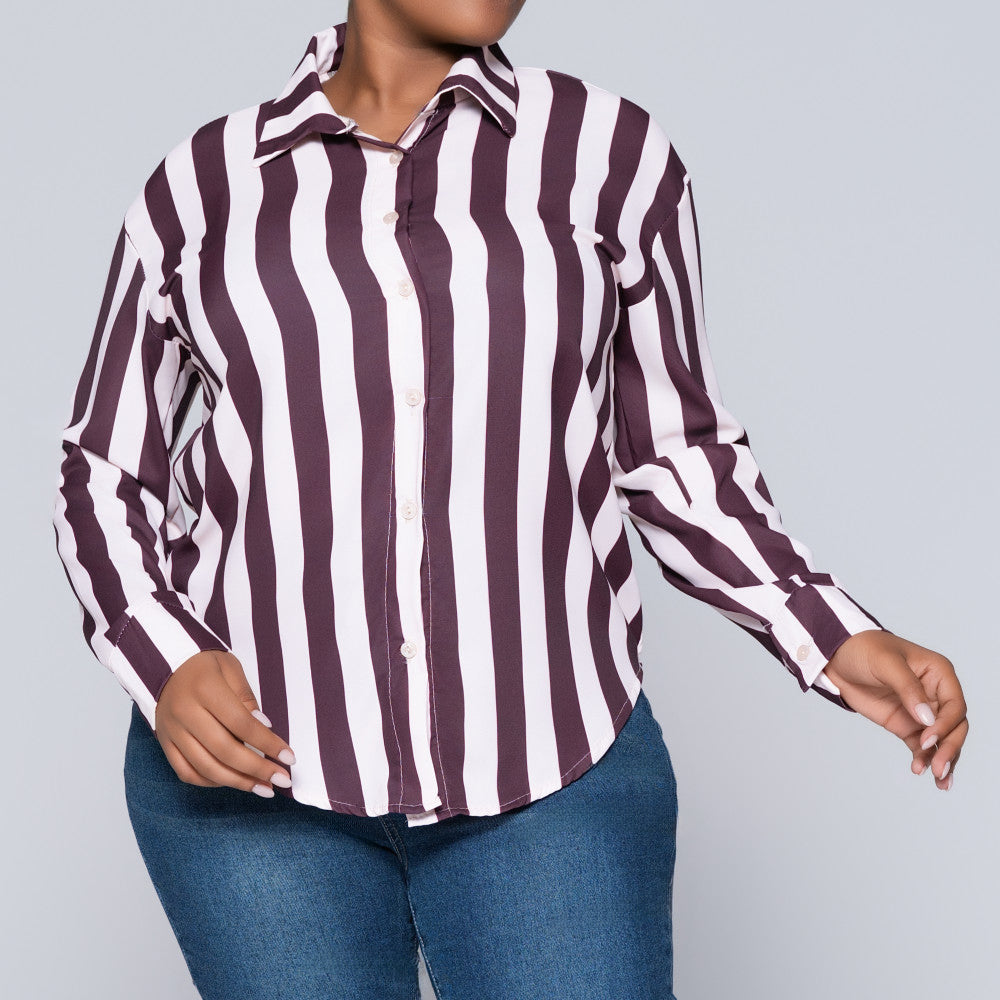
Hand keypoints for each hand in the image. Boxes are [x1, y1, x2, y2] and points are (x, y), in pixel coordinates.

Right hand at [153, 649, 296, 797]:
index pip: (242, 724)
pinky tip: (234, 782)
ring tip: (264, 789)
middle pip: (225, 750)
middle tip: (282, 779)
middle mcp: (185, 713)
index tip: (289, 757)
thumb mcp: (231, 669)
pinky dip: (211, 782)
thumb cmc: (205, 664)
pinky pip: (186, 772)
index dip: (267, 743)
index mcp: (205, 689)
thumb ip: (247, 699)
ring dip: (239, 782)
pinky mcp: (164, 743)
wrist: (165, 664)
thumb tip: (265, 728)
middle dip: (257, 769)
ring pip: (206, 767)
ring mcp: (172, 731)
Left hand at [823, 629, 967, 789]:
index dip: (946, 725)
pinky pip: (921, 746)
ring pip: (942, 740)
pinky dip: (924, 759)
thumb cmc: (864, 649)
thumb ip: (908, 689)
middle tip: (938, 769)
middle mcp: (935, 694)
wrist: (836, 657)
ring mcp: (921, 712)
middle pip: (954, 726)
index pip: (954, 705)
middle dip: (950, 748)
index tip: (927, 740)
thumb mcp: (886, 664)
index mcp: (939, 673)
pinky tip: (919, 770)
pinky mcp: (906, 724)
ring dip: (943, 760)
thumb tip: (927, 719)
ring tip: (938, 780)